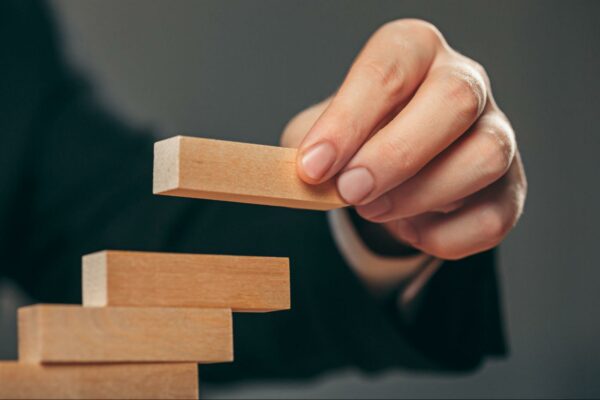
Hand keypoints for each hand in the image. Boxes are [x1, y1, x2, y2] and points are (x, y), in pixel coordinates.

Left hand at [282, 19, 526, 259]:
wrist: (391, 168)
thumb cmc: (356, 140)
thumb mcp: (321, 133)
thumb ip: (312, 147)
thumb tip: (309, 175)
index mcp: (414, 52)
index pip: (388, 70)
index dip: (347, 121)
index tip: (313, 167)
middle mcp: (465, 83)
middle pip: (455, 101)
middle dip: (394, 155)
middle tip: (349, 191)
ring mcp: (496, 134)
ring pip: (485, 157)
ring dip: (421, 195)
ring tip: (373, 210)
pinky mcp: (510, 188)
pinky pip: (492, 218)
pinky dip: (443, 236)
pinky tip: (411, 228)